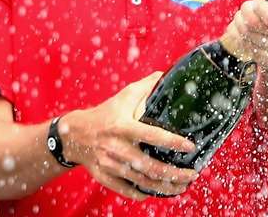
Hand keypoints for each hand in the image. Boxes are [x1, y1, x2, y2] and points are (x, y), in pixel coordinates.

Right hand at [61, 72, 198, 199]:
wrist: (75, 133)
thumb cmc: (106, 112)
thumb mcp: (124, 96)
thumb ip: (146, 86)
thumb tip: (166, 75)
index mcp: (122, 126)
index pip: (152, 135)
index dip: (173, 142)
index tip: (191, 147)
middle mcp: (116, 147)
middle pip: (149, 166)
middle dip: (174, 174)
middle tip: (192, 174)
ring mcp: (109, 164)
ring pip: (141, 181)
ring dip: (164, 187)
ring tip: (182, 186)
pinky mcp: (104, 176)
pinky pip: (125, 190)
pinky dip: (142, 193)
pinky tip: (158, 192)